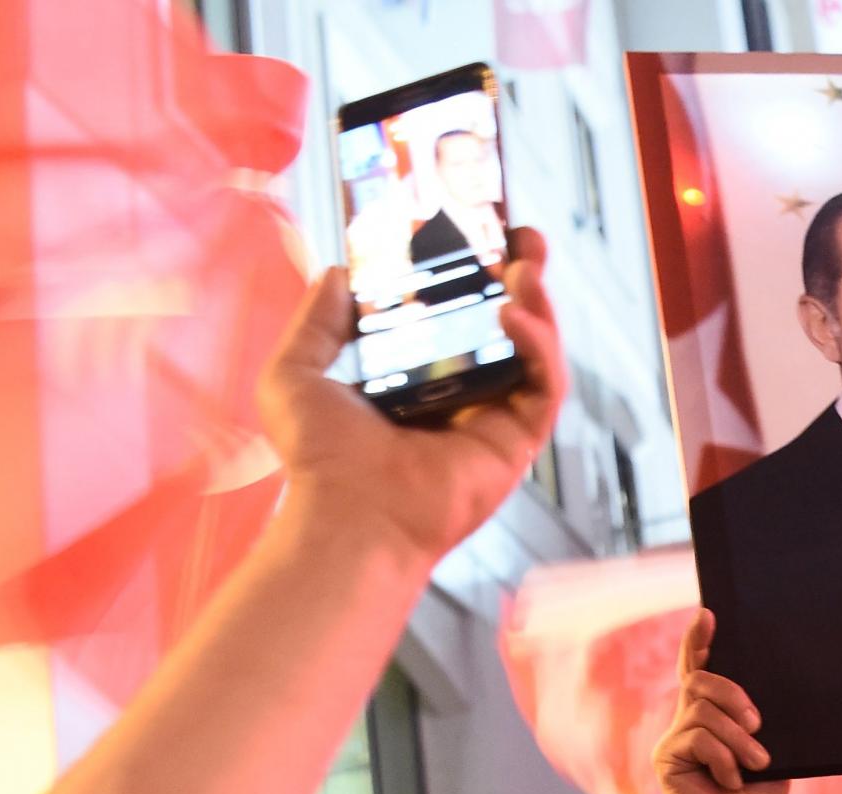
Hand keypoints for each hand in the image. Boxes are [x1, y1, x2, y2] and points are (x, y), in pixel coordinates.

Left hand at [258, 228, 566, 566]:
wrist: (348, 516)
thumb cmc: (319, 461)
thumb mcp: (297, 372)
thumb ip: (316, 320)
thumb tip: (339, 271)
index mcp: (416, 377)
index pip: (455, 314)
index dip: (469, 272)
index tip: (473, 228)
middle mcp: (461, 395)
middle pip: (505, 325)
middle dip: (521, 275)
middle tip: (523, 234)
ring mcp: (493, 419)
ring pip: (535, 350)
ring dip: (538, 302)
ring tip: (523, 264)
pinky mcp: (517, 442)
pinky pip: (544, 386)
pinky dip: (539, 345)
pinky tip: (515, 313)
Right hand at [657, 613, 788, 793]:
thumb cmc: (760, 791)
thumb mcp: (768, 747)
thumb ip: (755, 721)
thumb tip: (760, 700)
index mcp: (712, 714)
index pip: (699, 669)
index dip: (699, 641)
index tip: (708, 614)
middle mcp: (687, 721)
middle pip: (700, 681)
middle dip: (733, 695)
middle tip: (758, 724)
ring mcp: (674, 739)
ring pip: (703, 713)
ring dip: (737, 738)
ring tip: (756, 763)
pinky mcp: (665, 758)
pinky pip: (698, 739)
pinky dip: (723, 759)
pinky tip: (731, 780)